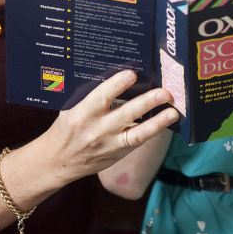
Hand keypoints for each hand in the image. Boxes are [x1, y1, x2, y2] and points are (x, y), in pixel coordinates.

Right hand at [44, 70, 179, 182]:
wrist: (59, 160)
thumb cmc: (66, 127)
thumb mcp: (70, 108)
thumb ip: (89, 94)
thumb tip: (113, 72)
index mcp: (82, 113)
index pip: (101, 97)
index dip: (117, 85)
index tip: (132, 74)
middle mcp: (97, 130)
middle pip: (125, 114)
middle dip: (146, 103)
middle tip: (164, 92)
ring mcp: (109, 144)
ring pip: (137, 133)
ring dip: (157, 122)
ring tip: (173, 111)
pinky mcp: (118, 154)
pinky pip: (138, 142)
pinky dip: (152, 131)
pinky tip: (165, 122)